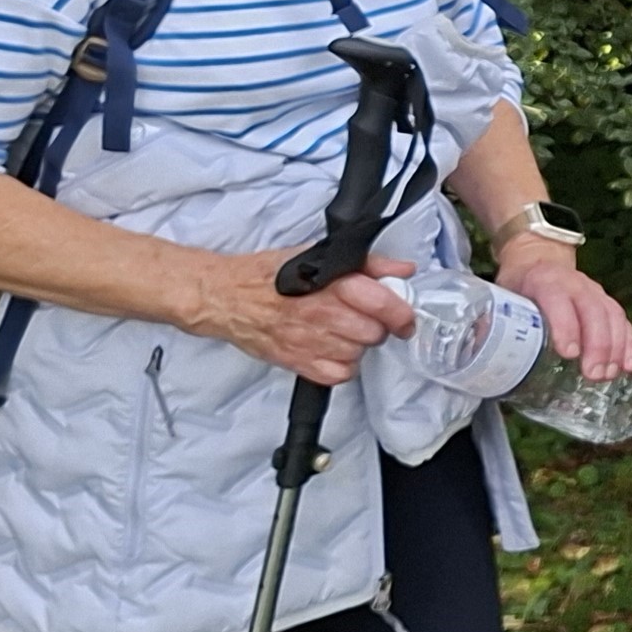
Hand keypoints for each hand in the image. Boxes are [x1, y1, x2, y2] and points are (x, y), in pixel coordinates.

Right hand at [192, 248, 417, 385]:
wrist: (225, 297)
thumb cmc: (268, 276)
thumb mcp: (318, 257)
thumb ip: (368, 263)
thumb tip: (403, 269)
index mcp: (330, 283)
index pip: (383, 304)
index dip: (402, 313)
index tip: (405, 319)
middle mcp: (321, 314)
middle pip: (374, 333)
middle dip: (376, 328)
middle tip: (365, 321)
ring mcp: (308, 341)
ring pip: (358, 354)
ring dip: (357, 346)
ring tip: (343, 333)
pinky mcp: (295, 362)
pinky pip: (338, 375)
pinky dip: (341, 367)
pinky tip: (332, 351)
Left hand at [493, 244, 631, 379]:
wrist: (538, 258)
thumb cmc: (518, 285)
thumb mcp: (501, 296)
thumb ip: (492, 323)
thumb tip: (475, 355)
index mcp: (543, 281)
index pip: (558, 300)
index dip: (565, 325)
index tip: (568, 353)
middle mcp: (574, 284)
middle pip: (593, 311)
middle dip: (597, 344)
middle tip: (593, 375)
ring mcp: (594, 291)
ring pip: (612, 316)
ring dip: (614, 348)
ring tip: (609, 375)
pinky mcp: (606, 302)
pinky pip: (622, 321)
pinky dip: (627, 344)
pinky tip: (627, 366)